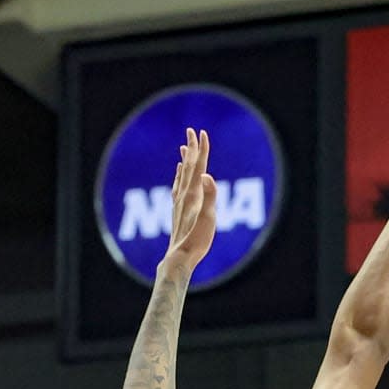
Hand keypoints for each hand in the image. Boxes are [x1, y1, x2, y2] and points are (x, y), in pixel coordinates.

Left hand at [164, 127, 216, 273]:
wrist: (180, 256)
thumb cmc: (197, 240)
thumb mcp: (208, 218)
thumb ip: (210, 196)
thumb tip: (207, 175)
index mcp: (193, 194)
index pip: (198, 166)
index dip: (201, 149)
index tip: (202, 133)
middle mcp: (184, 195)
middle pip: (188, 166)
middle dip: (192, 148)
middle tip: (191, 131)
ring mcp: (179, 202)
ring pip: (181, 175)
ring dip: (184, 160)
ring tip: (183, 148)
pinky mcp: (178, 210)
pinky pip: (178, 186)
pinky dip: (179, 176)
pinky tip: (179, 175)